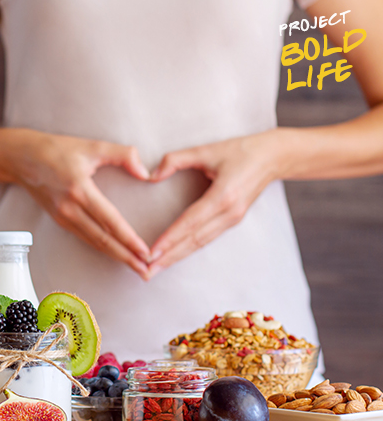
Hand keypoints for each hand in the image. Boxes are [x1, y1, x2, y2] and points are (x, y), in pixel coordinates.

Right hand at [10, 130, 152, 278]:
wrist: (22, 158)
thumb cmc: (57, 149)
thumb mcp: (92, 146)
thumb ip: (123, 155)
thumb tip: (146, 173)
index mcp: (80, 190)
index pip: (110, 221)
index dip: (129, 239)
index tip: (146, 252)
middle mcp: (70, 208)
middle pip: (103, 240)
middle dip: (126, 257)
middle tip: (146, 271)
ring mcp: (63, 217)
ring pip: (94, 242)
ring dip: (116, 256)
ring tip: (135, 267)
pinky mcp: (59, 220)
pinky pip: (85, 238)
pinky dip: (102, 248)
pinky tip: (114, 253)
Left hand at [146, 132, 282, 277]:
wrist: (274, 157)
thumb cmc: (240, 151)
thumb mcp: (206, 149)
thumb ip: (176, 159)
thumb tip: (152, 175)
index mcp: (223, 196)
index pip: (190, 223)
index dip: (170, 238)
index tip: (151, 252)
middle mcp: (229, 213)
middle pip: (194, 241)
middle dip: (169, 257)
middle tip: (146, 271)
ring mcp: (233, 219)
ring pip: (200, 244)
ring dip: (177, 257)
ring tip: (156, 269)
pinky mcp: (233, 221)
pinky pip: (207, 239)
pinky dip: (188, 249)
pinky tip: (174, 256)